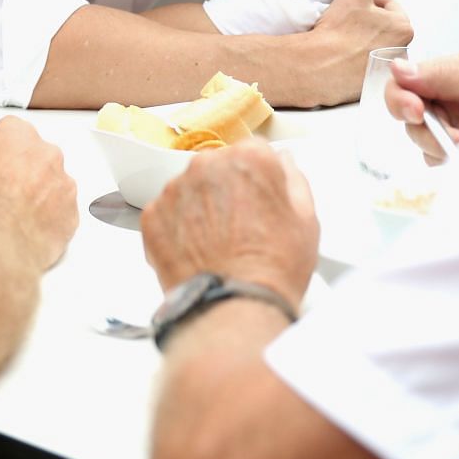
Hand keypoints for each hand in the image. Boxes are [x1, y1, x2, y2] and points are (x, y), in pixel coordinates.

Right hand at [0, 115, 76, 269]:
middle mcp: (47, 155)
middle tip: (2, 191)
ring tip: (14, 214)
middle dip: (22, 169)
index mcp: (18, 136)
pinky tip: (27, 228)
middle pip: (36, 154)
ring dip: (38, 193)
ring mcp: (63, 184)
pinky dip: (48, 217)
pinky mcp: (72, 213)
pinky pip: (61, 210)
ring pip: (52, 182)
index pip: (11, 129)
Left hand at [141, 144, 317, 310]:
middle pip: (218, 166)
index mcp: (248, 159)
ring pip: (190, 188)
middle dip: (227, 189)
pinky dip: (178, 227)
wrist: (233, 306)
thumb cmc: (271, 269)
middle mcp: (208, 166)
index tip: (259, 197)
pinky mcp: (153, 215)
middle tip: (241, 226)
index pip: (253, 151)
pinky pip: (167, 212)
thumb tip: (284, 163)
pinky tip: (198, 250)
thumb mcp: (305, 219)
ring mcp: (176, 190)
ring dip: (201, 207)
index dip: (258, 177)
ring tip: (218, 243)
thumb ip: (293, 179)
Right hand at [298, 0, 412, 106]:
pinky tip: (340, 57)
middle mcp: (402, 51)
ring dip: (360, 41)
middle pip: (382, 26)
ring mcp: (386, 70)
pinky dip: (355, 61)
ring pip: (373, 45)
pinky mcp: (372, 85)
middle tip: (344, 23)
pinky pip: (364, 66)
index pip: (387, 5)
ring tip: (341, 40)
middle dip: (365, 23)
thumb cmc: (338, 30)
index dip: (366, 2)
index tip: (350, 7)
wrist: (316, 68)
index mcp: (404, 27)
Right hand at [384, 54, 458, 165]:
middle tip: (458, 140)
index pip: (404, 83)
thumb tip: (398, 69)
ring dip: (445, 149)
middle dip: (429, 131)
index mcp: (451, 74)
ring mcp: (457, 129)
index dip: (401, 98)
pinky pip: (443, 163)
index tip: (416, 112)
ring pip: (424, 144)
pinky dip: (454, 163)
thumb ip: (447, 74)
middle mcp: (449, 101)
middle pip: (409, 119)